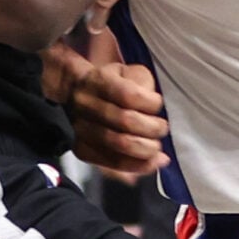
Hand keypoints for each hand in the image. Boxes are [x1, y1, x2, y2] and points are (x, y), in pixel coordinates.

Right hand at [45, 45, 168, 175]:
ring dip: (146, 149)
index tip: (157, 104)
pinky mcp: (81, 148)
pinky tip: (151, 164)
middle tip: (161, 129)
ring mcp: (81, 128)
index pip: (128, 95)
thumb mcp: (129, 71)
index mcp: (99, 81)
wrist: (77, 92)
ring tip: (157, 147)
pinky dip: (136, 166)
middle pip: (125, 122)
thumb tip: (152, 108)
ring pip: (119, 145)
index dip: (150, 103)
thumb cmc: (111, 82)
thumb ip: (143, 85)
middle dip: (152, 129)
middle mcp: (86, 105)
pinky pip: (111, 163)